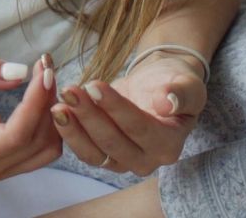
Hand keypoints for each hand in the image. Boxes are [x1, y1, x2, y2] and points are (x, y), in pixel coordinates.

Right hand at [0, 52, 62, 182]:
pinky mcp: (6, 159)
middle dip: (47, 103)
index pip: (15, 136)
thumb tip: (20, 73)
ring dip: (52, 113)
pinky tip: (43, 93)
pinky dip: (49, 120)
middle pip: (34, 144)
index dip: (35, 103)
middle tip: (46, 66)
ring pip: (44, 148)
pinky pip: (41, 146)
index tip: (44, 71)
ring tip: (45, 76)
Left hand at [50, 54, 205, 176]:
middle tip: (69, 91)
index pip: (139, 128)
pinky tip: (57, 110)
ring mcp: (124, 162)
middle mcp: (147, 160)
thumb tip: (168, 102)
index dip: (115, 108)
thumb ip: (181, 94)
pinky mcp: (106, 156)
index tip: (94, 85)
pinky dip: (69, 132)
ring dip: (73, 129)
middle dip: (88, 116)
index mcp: (169, 145)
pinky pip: (84, 150)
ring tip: (58, 104)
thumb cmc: (175, 84)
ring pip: (94, 153)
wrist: (161, 87)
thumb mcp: (188, 84)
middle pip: (113, 143)